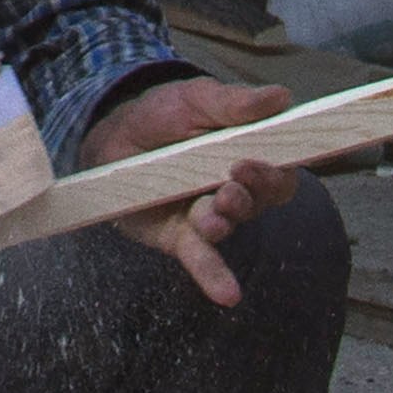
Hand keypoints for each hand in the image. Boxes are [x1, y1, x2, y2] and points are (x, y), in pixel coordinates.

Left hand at [78, 70, 303, 308]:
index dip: (276, 173)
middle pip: (260, 201)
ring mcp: (208, 216)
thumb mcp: (195, 99)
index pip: (280, 172)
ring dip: (224, 221)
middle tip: (230, 185)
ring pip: (229, 226)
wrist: (112, 137)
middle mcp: (235, 190)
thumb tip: (281, 96)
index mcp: (249, 155)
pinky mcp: (181, 238)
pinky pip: (202, 260)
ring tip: (211, 214)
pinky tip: (229, 295)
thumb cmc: (162, 115)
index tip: (256, 163)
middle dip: (249, 195)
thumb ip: (234, 102)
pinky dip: (215, 277)